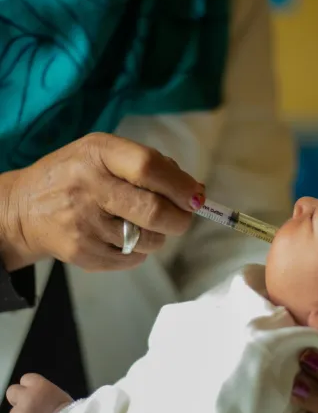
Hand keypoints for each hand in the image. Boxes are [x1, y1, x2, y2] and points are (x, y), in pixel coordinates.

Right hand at [1, 132, 204, 271]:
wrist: (25, 208)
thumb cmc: (77, 175)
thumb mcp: (106, 155)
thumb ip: (152, 166)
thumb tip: (195, 191)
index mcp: (99, 152)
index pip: (149, 167)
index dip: (180, 186)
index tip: (197, 197)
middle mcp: (88, 185)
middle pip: (154, 211)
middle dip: (180, 219)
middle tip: (182, 219)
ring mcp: (83, 222)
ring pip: (148, 240)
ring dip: (158, 236)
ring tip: (142, 225)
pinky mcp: (81, 252)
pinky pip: (132, 259)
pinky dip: (139, 251)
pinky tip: (122, 238)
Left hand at [3, 373, 72, 412]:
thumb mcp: (60, 396)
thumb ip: (45, 393)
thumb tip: (39, 396)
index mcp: (40, 386)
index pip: (26, 378)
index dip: (29, 386)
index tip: (33, 393)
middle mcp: (26, 398)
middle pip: (12, 391)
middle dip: (18, 398)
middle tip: (27, 406)